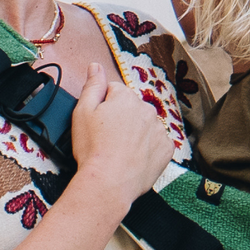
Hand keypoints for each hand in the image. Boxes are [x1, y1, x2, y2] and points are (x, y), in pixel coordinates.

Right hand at [69, 62, 172, 206]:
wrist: (109, 182)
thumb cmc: (93, 149)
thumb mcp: (82, 112)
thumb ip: (92, 85)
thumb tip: (95, 66)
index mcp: (126, 97)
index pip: (114, 92)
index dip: (103, 107)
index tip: (98, 124)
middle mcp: (146, 109)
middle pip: (131, 108)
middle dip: (121, 119)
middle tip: (107, 139)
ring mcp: (159, 129)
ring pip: (145, 125)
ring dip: (136, 133)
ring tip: (120, 151)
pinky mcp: (166, 149)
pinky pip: (157, 143)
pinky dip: (148, 149)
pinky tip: (134, 158)